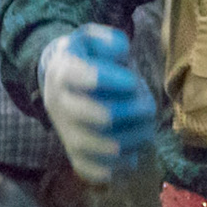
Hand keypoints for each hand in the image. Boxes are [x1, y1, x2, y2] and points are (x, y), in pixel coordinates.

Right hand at [39, 24, 157, 183]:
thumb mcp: (90, 38)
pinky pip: (90, 168)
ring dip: (127, 140)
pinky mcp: (74, 153)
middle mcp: (60, 104)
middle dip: (125, 111)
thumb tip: (121, 51)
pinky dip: (113, 167)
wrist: (59, 83)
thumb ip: (107, 39)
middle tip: (148, 107)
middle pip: (88, 114)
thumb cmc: (85, 59)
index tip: (131, 80)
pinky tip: (132, 156)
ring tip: (146, 130)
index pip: (76, 75)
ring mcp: (65, 131)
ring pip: (91, 145)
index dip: (105, 79)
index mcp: (64, 72)